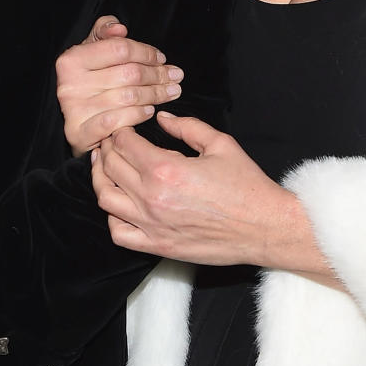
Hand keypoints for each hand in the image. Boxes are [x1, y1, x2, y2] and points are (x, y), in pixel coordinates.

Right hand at [55, 15, 184, 154]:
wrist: (75, 121)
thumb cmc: (88, 82)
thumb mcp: (92, 51)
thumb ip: (104, 33)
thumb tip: (119, 29)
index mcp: (72, 59)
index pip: (120, 49)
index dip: (146, 52)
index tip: (161, 58)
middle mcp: (70, 84)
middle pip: (129, 74)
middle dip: (157, 74)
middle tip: (175, 76)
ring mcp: (75, 110)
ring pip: (129, 97)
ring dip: (156, 94)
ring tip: (171, 91)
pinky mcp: (81, 133)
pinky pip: (119, 121)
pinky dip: (139, 114)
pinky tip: (149, 110)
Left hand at [92, 113, 338, 285]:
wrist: (264, 228)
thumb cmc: (246, 186)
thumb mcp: (220, 144)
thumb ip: (187, 127)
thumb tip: (162, 118)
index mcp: (165, 169)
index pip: (124, 143)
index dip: (120, 130)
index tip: (124, 127)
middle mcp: (152, 198)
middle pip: (111, 167)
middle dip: (108, 149)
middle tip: (113, 142)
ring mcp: (151, 225)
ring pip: (105, 198)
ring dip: (101, 179)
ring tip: (107, 168)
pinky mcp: (157, 246)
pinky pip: (118, 233)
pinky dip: (112, 217)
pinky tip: (120, 204)